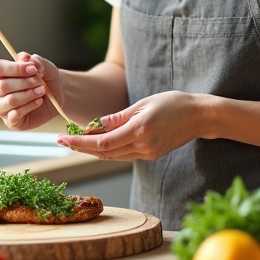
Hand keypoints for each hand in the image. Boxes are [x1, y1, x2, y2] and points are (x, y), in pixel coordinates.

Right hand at [0, 52, 63, 130]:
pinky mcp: (10, 121)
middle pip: (2, 86)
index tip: (33, 69)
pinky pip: (16, 114)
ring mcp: (0, 107)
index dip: (14, 68)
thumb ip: (35, 60)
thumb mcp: (45, 66)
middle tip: (40, 82)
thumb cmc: (46, 79)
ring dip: (29, 95)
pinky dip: (30, 106)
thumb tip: (26, 57)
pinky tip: (38, 101)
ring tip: (41, 91)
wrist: (57, 96)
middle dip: (25, 83)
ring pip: (10, 101)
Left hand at [56, 91, 204, 160]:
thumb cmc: (173, 103)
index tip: (61, 139)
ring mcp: (147, 154)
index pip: (101, 142)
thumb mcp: (143, 103)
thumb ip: (118, 117)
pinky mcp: (150, 155)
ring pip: (112, 156)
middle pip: (103, 153)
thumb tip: (96, 124)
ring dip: (92, 150)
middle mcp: (142, 147)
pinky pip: (123, 155)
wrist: (199, 116)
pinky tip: (97, 142)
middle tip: (61, 141)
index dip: (78, 143)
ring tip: (74, 141)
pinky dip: (108, 150)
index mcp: (139, 131)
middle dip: (80, 147)